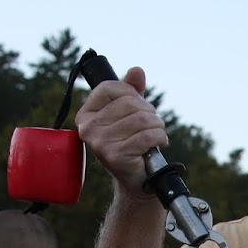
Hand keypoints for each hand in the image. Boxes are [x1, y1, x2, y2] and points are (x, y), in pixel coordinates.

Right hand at [74, 66, 168, 198]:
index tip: (138, 105)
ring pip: (141, 119)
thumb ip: (132, 90)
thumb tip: (137, 70)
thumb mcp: (130, 113)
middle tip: (151, 124)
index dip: (131, 92)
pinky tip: (159, 143)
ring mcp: (100, 143)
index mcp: (86, 114)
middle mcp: (88, 128)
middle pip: (129, 103)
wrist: (137, 176)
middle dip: (149, 112)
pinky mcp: (115, 156)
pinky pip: (147, 136)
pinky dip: (160, 137)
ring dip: (157, 125)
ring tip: (156, 133)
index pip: (110, 88)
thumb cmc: (132, 141)